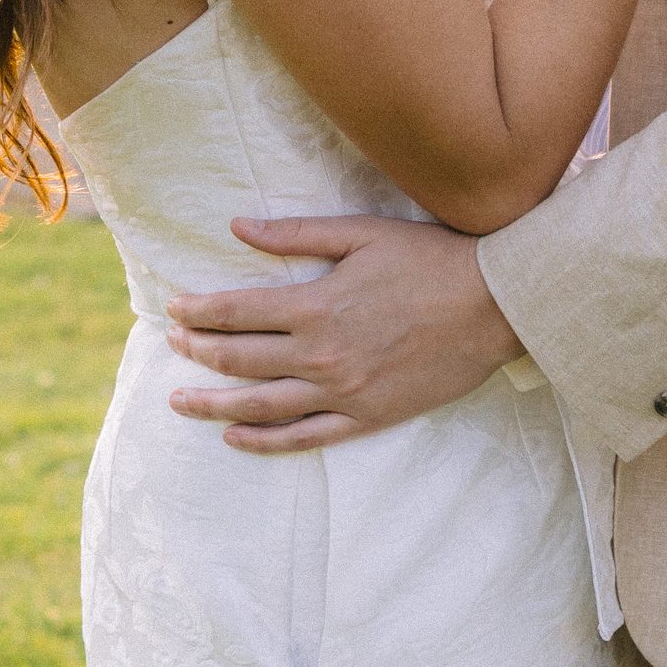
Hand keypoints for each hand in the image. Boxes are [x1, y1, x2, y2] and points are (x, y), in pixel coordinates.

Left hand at [167, 213, 524, 450]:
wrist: (494, 306)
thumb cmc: (430, 259)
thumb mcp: (362, 233)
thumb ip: (296, 232)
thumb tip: (237, 225)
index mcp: (317, 305)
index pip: (237, 311)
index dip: (199, 311)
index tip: (175, 308)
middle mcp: (322, 355)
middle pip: (240, 358)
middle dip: (198, 351)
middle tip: (172, 344)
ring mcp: (343, 392)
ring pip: (261, 406)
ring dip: (215, 404)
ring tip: (182, 402)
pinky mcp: (367, 418)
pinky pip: (304, 437)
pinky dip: (263, 441)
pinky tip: (236, 437)